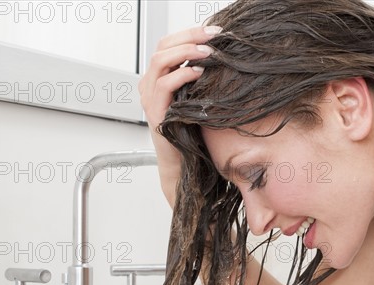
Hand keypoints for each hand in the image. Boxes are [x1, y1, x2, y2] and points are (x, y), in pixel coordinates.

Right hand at [138, 26, 220, 205]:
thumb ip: (200, 80)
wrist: (183, 165)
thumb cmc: (191, 134)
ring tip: (209, 52)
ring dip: (186, 52)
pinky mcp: (156, 113)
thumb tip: (223, 59)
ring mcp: (150, 98)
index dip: (189, 33)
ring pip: (160, 61)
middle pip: (163, 46)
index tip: (214, 31)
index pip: (168, 44)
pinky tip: (199, 73)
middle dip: (190, 36)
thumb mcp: (197, 100)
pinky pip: (164, 85)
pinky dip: (182, 75)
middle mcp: (150, 85)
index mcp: (158, 78)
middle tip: (214, 36)